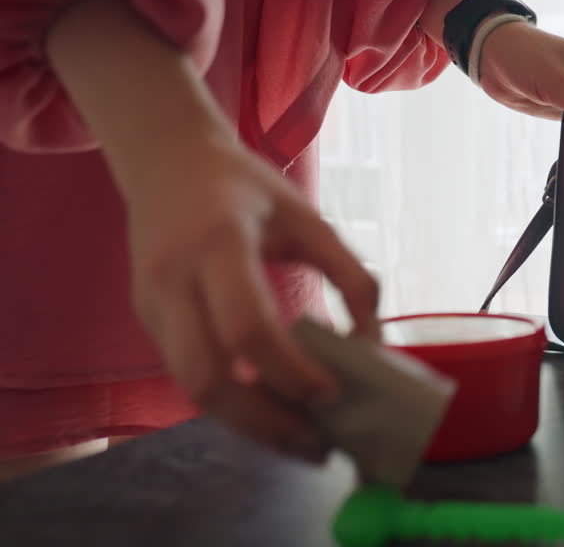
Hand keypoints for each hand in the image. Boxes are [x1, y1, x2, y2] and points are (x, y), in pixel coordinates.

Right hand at [125, 131, 378, 462]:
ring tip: (302, 441)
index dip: (290, 370)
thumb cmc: (244, 187)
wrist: (166, 162)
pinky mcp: (147, 322)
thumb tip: (373, 341)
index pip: (247, 328)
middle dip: (264, 422)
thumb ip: (350, 274)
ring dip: (248, 425)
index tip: (333, 392)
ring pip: (191, 389)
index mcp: (217, 243)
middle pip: (206, 377)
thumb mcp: (308, 216)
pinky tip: (273, 414)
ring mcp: (151, 305)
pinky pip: (188, 376)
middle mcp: (173, 280)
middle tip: (318, 444)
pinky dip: (232, 405)